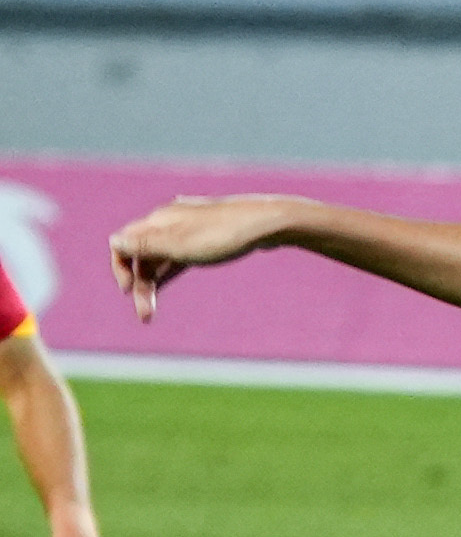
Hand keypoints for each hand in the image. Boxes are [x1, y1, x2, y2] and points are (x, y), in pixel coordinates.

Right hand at [109, 195, 299, 320]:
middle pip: (142, 254)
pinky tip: (167, 283)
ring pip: (160, 257)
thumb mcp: (182, 245)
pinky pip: (178, 256)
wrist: (270, 223)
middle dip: (140, 284)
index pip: (124, 243)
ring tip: (150, 311)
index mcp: (159, 220)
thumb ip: (147, 245)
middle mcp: (169, 221)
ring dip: (153, 282)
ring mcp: (188, 229)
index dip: (121, 268)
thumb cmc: (225, 235)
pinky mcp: (206, 237)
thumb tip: (114, 241)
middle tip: (145, 316)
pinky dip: (169, 272)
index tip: (129, 291)